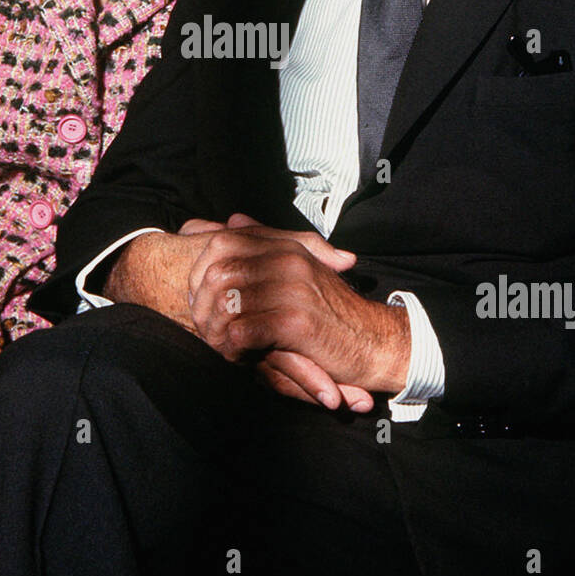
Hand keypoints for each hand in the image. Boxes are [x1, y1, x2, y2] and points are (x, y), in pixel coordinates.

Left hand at [185, 216, 410, 402]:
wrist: (374, 341)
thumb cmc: (331, 311)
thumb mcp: (302, 269)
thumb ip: (267, 244)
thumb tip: (232, 219)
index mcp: (287, 246)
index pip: (223, 240)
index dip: (201, 267)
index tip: (200, 295)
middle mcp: (288, 260)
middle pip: (217, 272)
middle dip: (202, 303)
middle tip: (205, 326)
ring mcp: (292, 288)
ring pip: (226, 302)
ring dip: (215, 329)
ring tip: (222, 344)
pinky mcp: (295, 321)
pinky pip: (242, 331)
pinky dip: (233, 348)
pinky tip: (241, 357)